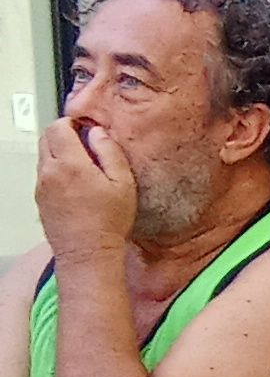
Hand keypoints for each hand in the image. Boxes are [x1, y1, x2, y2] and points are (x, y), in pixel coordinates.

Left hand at [36, 119, 138, 261]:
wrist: (87, 253)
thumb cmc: (108, 223)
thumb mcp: (123, 184)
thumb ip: (110, 152)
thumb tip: (98, 133)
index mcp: (70, 164)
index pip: (58, 127)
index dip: (72, 122)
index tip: (85, 128)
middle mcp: (49, 172)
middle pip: (45, 138)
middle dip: (62, 134)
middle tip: (83, 142)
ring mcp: (41, 186)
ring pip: (43, 156)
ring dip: (59, 153)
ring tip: (83, 165)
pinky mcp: (39, 198)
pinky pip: (44, 174)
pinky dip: (56, 170)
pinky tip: (76, 183)